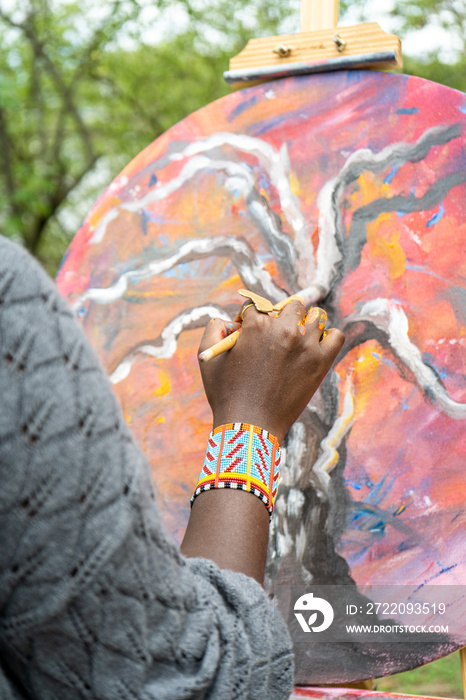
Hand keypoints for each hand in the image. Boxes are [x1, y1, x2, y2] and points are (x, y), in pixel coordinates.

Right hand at [198, 297, 344, 443]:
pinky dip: (328, 338)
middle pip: (290, 307)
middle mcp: (284, 330)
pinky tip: (315, 348)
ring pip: (315, 318)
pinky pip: (336, 336)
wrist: (249, 425)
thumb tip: (230, 320)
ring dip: (305, 326)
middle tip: (273, 339)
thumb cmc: (226, 393)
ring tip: (295, 343)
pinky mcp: (321, 362)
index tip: (248, 335)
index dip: (249, 319)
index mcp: (257, 325)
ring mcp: (306, 345)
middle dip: (279, 318)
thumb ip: (214, 328)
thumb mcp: (208, 357)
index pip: (257, 306)